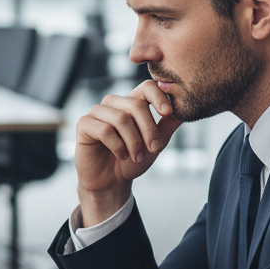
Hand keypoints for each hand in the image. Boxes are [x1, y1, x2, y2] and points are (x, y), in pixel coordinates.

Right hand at [75, 80, 182, 225]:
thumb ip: (168, 124)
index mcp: (131, 103)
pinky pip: (104, 130)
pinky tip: (120, 155)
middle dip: (149, 129)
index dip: (159, 96)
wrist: (112, 182)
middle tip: (154, 149)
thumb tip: (185, 108)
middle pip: (136, 104)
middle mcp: (113, 103)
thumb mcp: (156, 143)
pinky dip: (117, 146)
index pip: (146, 87)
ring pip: (121, 118)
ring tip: (136, 156)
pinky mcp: (83, 124)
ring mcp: (97, 112)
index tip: (168, 113)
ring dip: (133, 142)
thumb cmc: (132, 160)